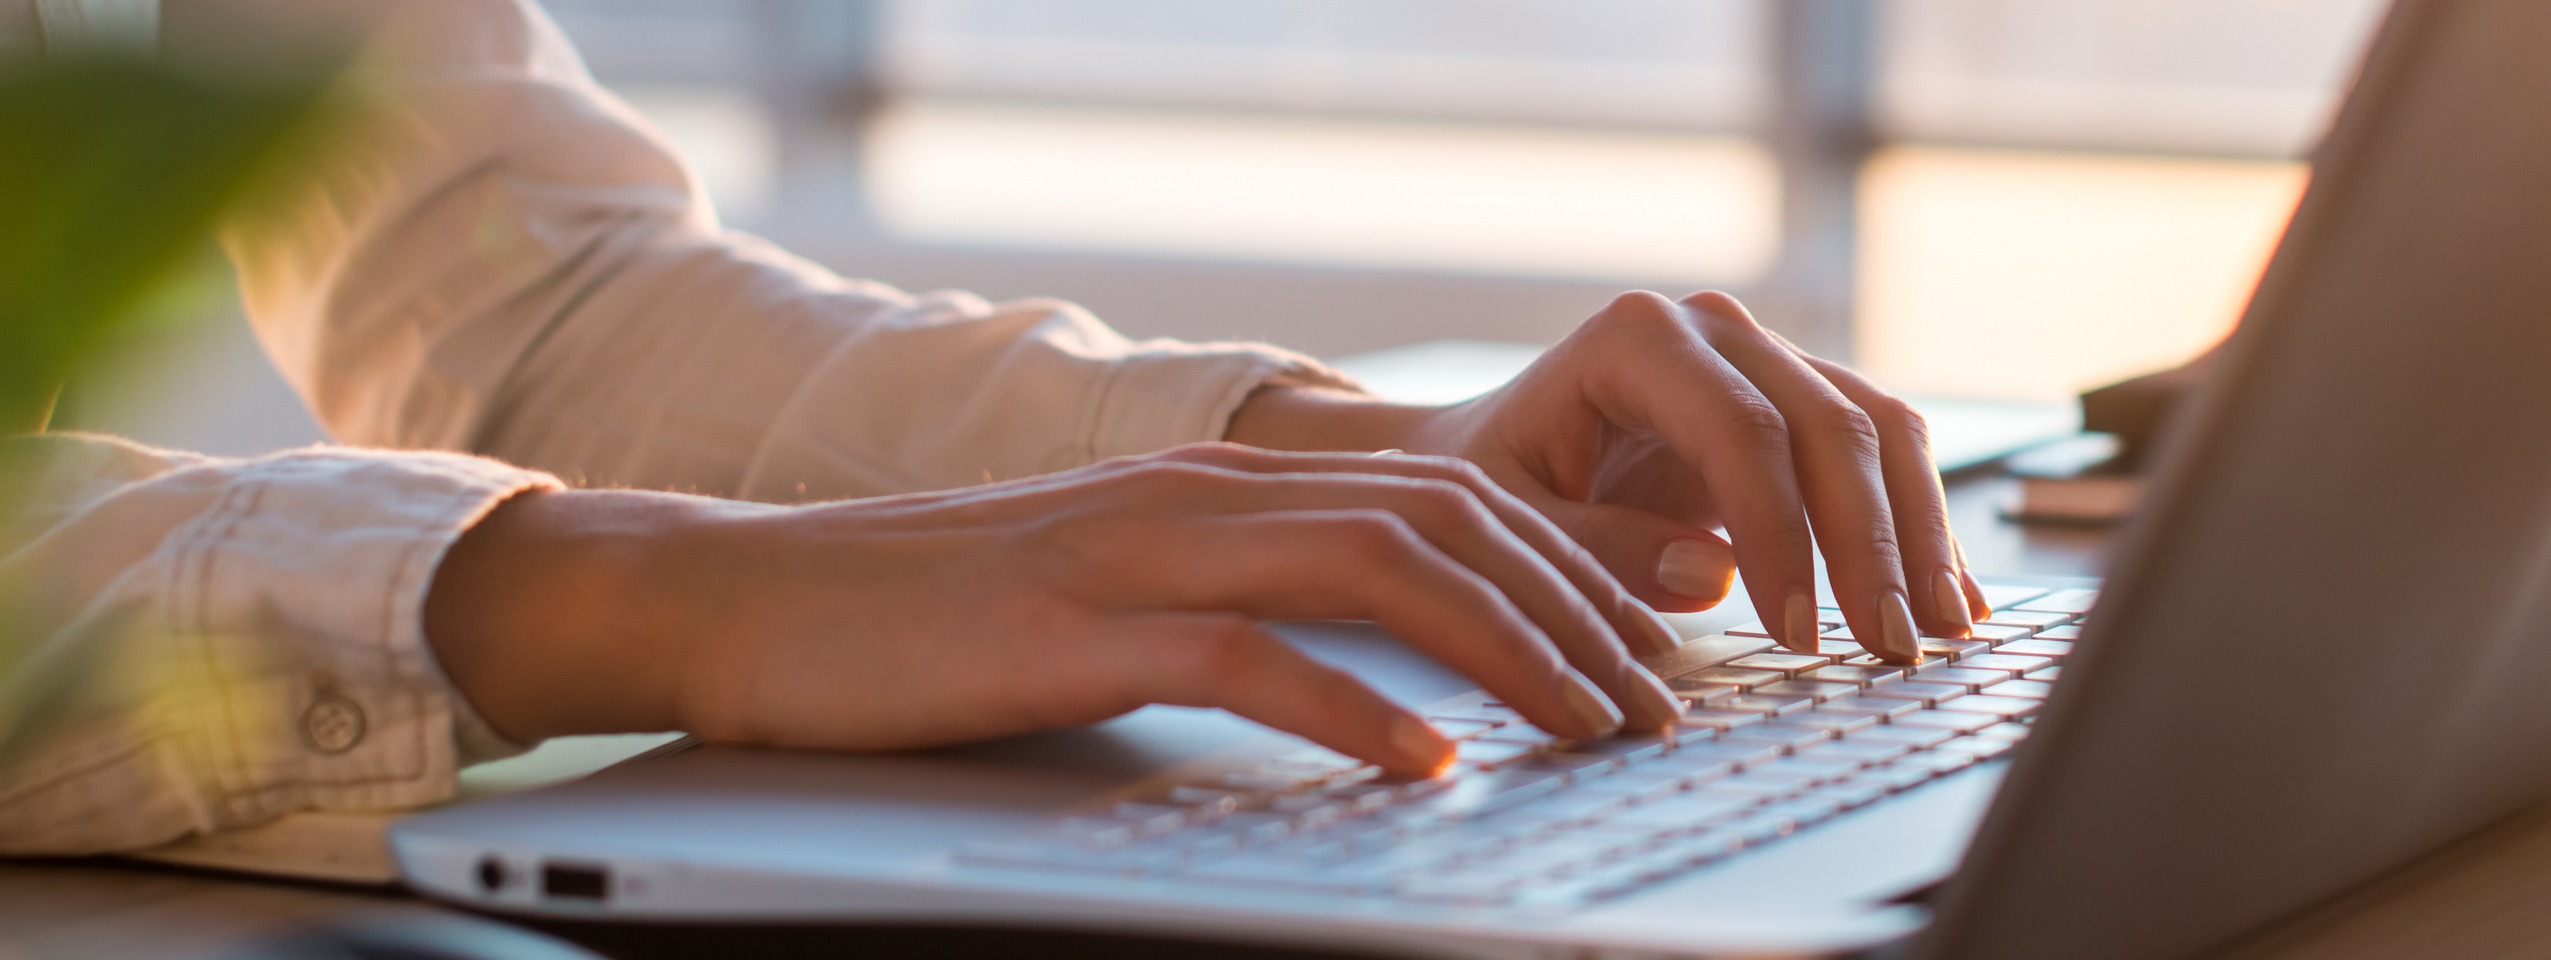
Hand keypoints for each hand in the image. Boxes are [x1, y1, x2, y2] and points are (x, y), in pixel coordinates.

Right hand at [421, 445, 1684, 777]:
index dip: (1578, 561)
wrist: (757, 603)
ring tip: (1593, 727)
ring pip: (1382, 573)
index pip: (1454, 497)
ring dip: (1509, 653)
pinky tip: (1427, 766)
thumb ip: (1262, 611)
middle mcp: (1211, 495)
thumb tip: (1396, 680)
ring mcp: (1147, 553)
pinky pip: (1249, 659)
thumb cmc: (951, 624)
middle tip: (1663, 703)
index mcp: (1234, 484)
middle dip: (1580, 610)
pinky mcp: (1081, 628)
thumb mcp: (1135, 601)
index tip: (1668, 637)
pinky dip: (1354, 712)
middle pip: (1450, 525)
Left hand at [1227, 291, 1986, 661]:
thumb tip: (1715, 572)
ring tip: (1945, 632)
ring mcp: (1771, 358)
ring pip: (1881, 431)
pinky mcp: (1805, 403)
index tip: (1796, 633)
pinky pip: (1886, 454)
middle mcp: (1719, 330)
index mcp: (1639, 338)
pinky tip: (1958, 598)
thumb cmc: (1490, 484)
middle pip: (1831, 428)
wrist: (1491, 450)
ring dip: (1921, 536)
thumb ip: (1597, 548)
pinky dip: (1923, 526)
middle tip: (1893, 648)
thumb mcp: (1509, 524)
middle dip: (1871, 547)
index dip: (1782, 534)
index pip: (1743, 431)